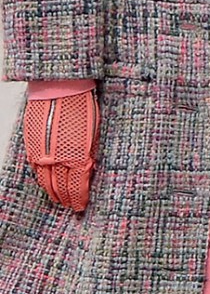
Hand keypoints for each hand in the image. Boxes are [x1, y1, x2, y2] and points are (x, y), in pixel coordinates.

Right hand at [23, 87, 100, 212]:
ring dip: (52, 192)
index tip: (80, 205)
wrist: (60, 87)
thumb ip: (89, 155)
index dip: (78, 199)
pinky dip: (41, 178)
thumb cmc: (82, 106)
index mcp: (77, 157)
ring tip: (57, 199)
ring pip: (45, 181)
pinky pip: (35, 168)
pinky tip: (45, 183)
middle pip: (60, 188)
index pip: (76, 188)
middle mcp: (58, 159)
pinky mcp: (32, 144)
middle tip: (69, 206)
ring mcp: (42, 153)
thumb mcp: (94, 134)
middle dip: (66, 199)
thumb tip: (88, 170)